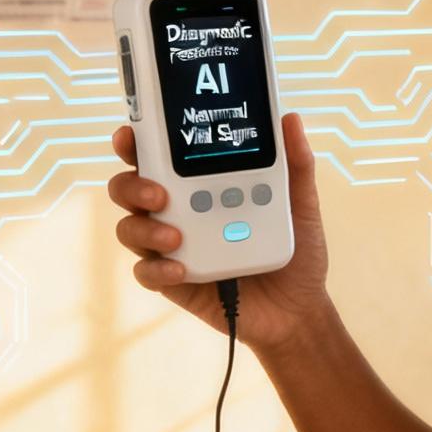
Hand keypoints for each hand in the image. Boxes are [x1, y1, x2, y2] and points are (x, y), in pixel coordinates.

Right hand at [108, 112, 332, 352]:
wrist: (298, 311)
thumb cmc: (297, 253)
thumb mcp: (301, 206)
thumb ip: (296, 165)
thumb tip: (290, 119)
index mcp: (200, 184)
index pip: (159, 155)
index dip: (137, 141)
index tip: (133, 134)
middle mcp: (178, 211)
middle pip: (129, 188)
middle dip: (133, 184)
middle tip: (159, 193)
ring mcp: (172, 248)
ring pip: (129, 228)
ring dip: (143, 227)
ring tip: (176, 236)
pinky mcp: (173, 282)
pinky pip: (146, 272)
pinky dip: (157, 269)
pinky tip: (181, 269)